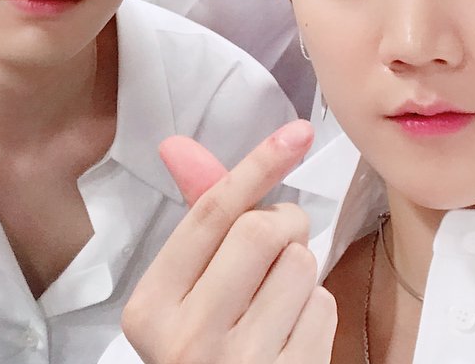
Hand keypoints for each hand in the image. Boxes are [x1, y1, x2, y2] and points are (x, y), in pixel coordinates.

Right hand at [121, 120, 335, 363]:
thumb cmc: (203, 347)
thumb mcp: (184, 291)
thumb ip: (196, 219)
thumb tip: (178, 145)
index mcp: (150, 309)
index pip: (211, 214)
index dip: (257, 165)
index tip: (296, 132)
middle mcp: (187, 342)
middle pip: (261, 231)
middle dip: (283, 222)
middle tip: (280, 238)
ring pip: (301, 265)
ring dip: (300, 268)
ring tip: (277, 295)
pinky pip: (324, 307)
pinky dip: (316, 308)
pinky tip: (291, 330)